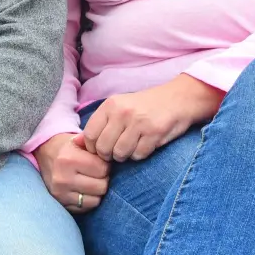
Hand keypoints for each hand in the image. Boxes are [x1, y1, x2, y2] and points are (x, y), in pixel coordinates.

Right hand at [33, 132, 109, 211]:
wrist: (45, 155)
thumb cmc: (67, 147)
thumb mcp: (79, 140)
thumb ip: (96, 144)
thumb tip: (113, 153)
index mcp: (68, 159)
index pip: (102, 169)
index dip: (106, 165)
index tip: (101, 162)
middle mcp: (63, 178)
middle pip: (101, 186)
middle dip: (104, 178)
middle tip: (98, 173)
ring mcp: (61, 194)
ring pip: (96, 200)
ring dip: (98, 191)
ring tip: (92, 181)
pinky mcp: (62, 204)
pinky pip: (87, 208)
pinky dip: (90, 200)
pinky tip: (85, 190)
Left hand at [82, 75, 223, 162]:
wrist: (178, 99)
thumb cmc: (145, 106)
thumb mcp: (120, 107)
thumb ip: (100, 124)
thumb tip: (76, 143)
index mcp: (111, 104)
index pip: (90, 135)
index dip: (94, 147)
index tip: (103, 148)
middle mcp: (122, 112)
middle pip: (103, 148)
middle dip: (109, 155)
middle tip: (119, 150)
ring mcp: (138, 122)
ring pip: (120, 154)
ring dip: (126, 156)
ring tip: (133, 145)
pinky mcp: (154, 133)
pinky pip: (138, 155)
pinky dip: (141, 154)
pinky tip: (146, 143)